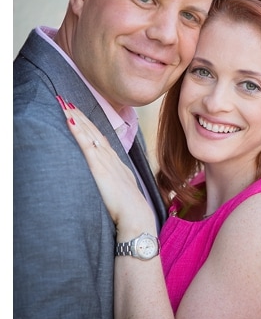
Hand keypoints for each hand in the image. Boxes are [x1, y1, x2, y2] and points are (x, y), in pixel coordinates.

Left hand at [60, 96, 155, 237]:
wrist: (136, 217)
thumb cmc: (130, 211)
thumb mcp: (123, 192)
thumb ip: (115, 184)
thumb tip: (109, 184)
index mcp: (117, 165)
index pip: (101, 140)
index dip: (90, 126)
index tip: (80, 114)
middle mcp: (112, 159)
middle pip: (94, 132)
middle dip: (81, 115)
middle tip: (68, 101)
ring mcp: (106, 161)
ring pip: (89, 134)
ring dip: (77, 117)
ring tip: (65, 104)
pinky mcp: (99, 167)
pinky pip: (86, 144)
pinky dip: (78, 130)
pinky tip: (69, 119)